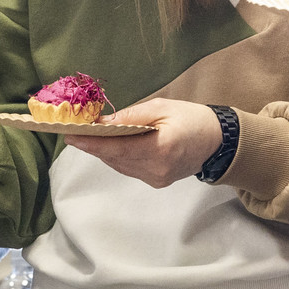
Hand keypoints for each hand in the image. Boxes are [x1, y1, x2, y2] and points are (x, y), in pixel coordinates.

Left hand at [64, 99, 221, 187]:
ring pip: (120, 165)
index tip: (70, 136)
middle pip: (115, 158)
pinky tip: (112, 145)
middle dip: (94, 145)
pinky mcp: (157, 181)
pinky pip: (129, 168)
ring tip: (88, 136)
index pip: (118, 148)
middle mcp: (157, 168)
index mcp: (161, 147)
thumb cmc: (191, 118)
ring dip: (104, 151)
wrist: (218, 141)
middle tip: (73, 131)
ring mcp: (157, 178)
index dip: (92, 143)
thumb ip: (131, 116)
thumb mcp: (162, 107)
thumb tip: (102, 122)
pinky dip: (118, 156)